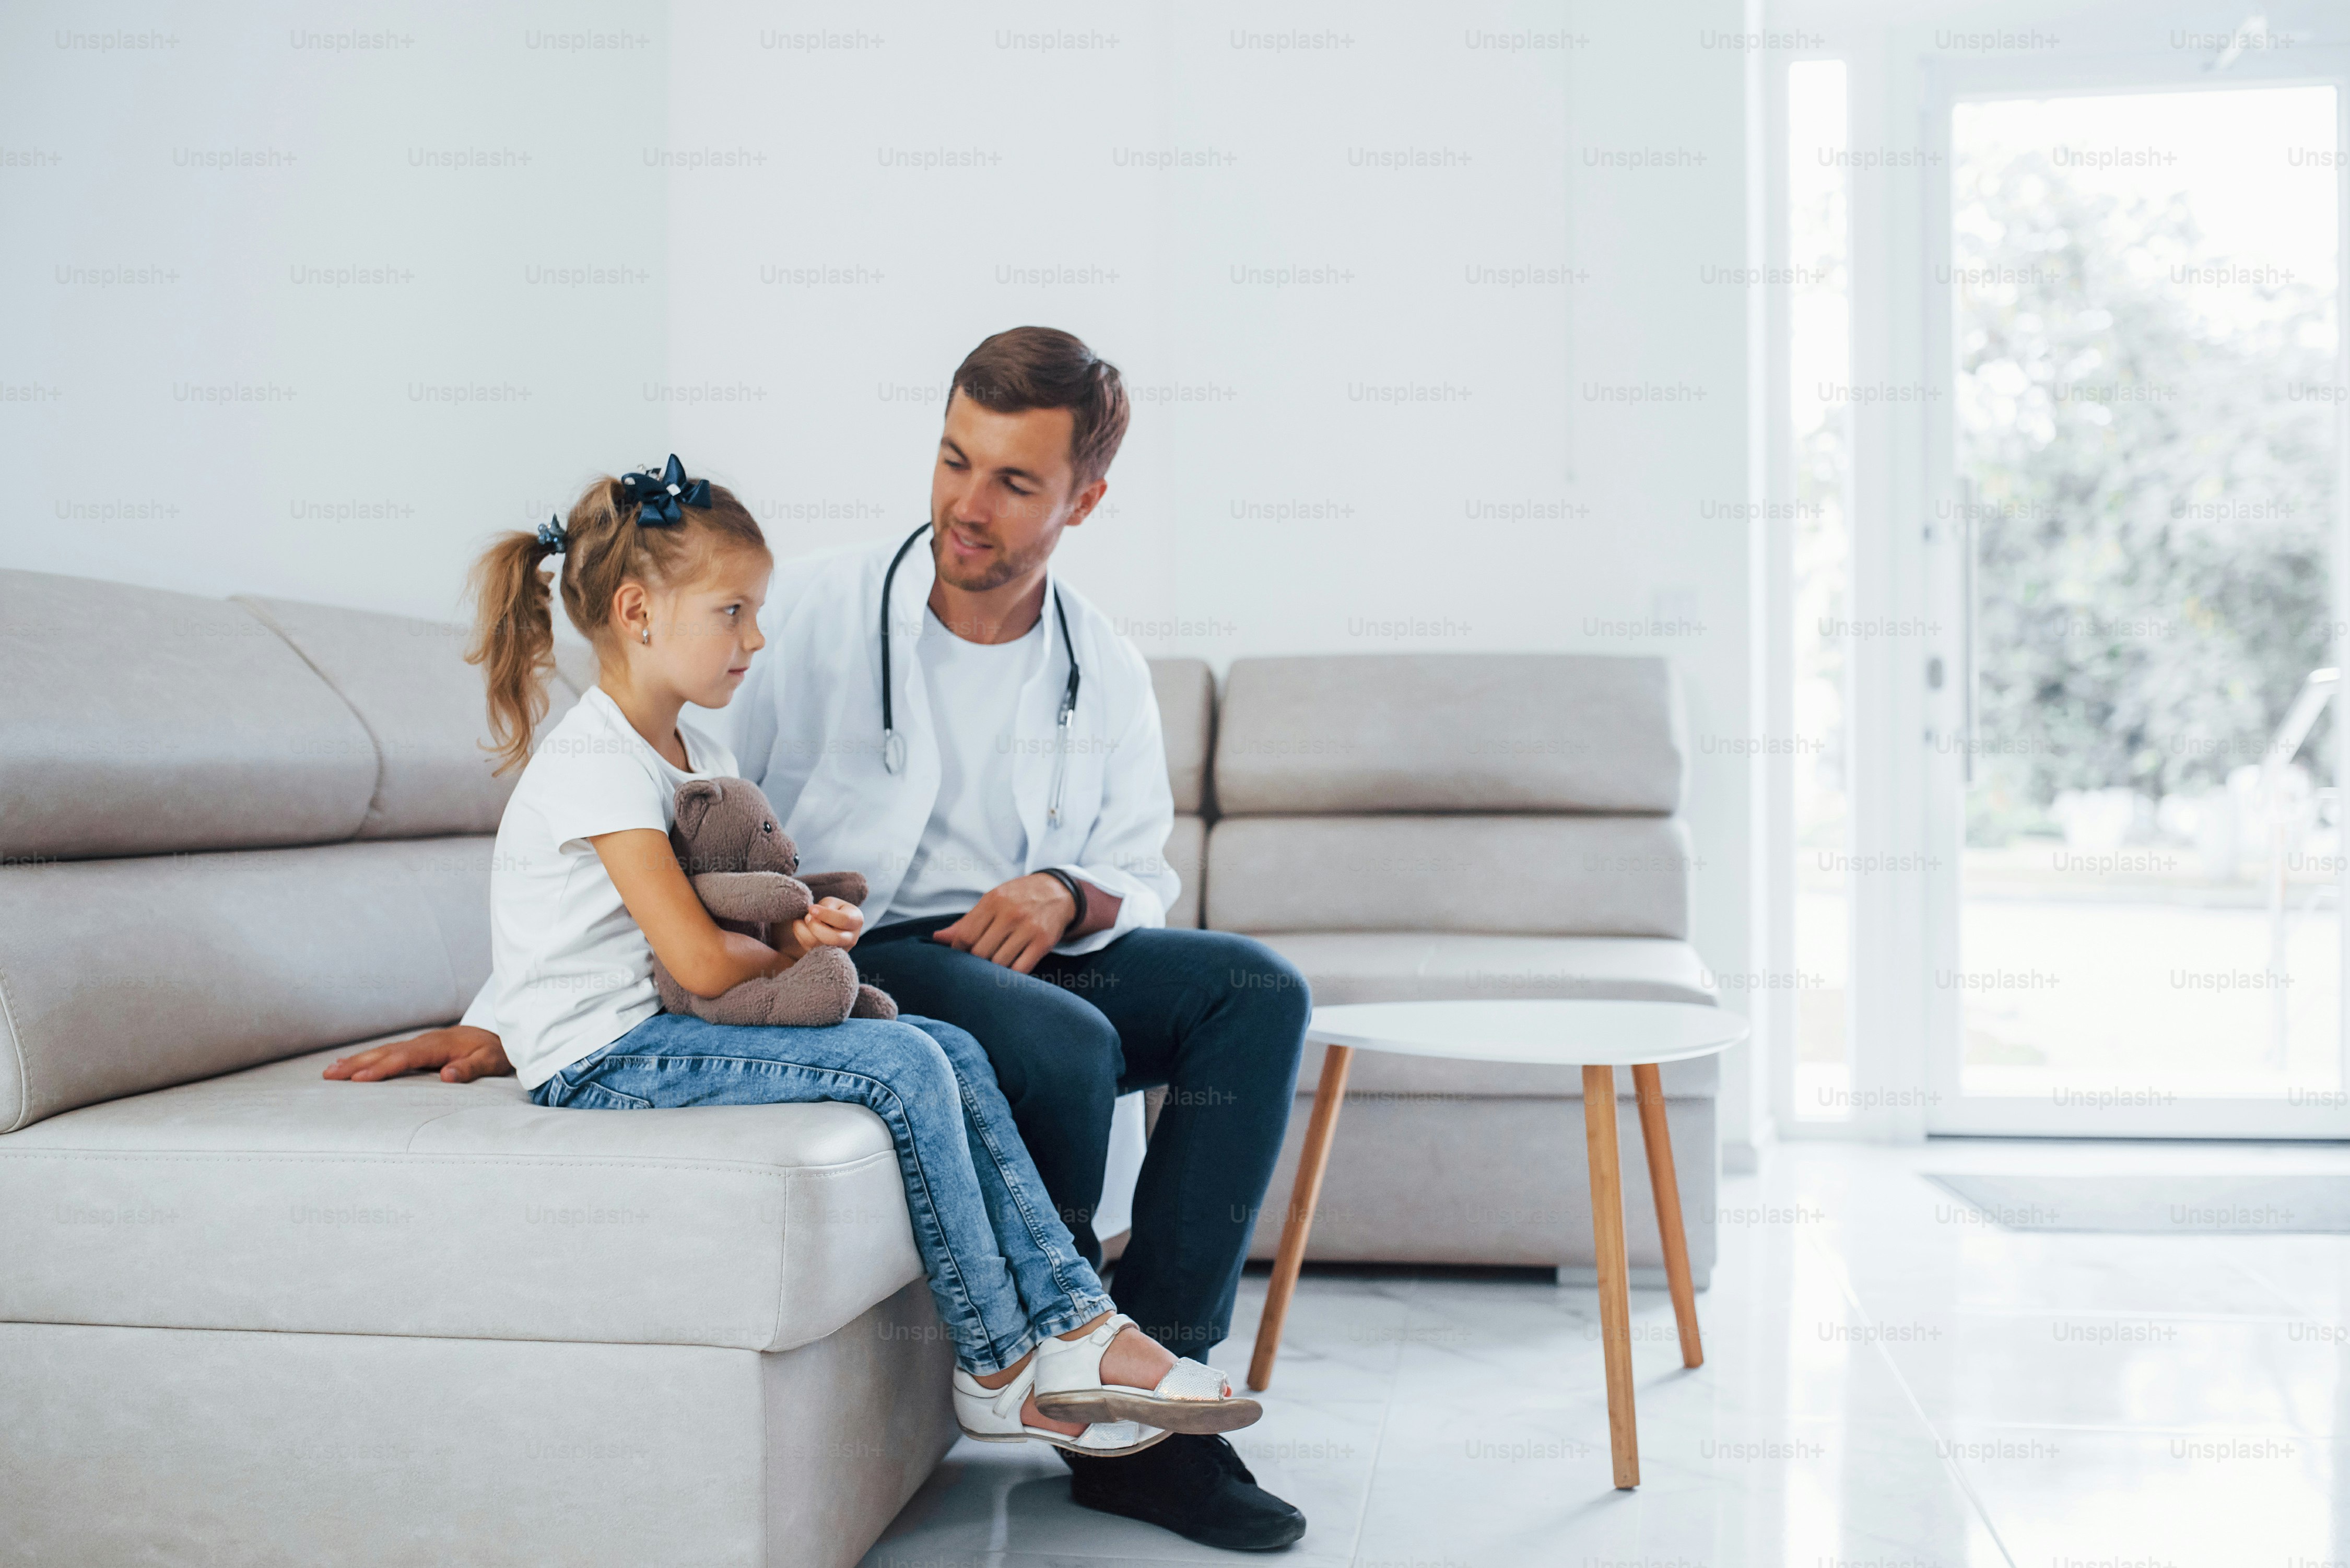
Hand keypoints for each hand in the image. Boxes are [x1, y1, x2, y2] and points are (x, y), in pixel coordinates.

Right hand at [324, 1025, 513, 1082]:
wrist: (500, 1039)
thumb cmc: (496, 1053)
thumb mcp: (491, 1062)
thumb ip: (471, 1068)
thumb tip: (447, 1075)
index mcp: (439, 1046)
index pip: (406, 1058)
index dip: (382, 1068)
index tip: (360, 1078)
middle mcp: (425, 1042)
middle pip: (386, 1052)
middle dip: (357, 1063)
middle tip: (330, 1075)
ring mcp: (419, 1044)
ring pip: (383, 1052)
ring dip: (356, 1061)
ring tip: (330, 1072)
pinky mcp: (418, 1048)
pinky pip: (389, 1053)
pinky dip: (368, 1058)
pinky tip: (351, 1064)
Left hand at [777, 896, 863, 965]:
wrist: (830, 923)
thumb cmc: (832, 909)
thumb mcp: (831, 903)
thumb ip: (825, 908)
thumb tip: (812, 919)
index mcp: (856, 920)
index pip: (844, 920)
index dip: (826, 915)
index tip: (811, 908)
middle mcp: (851, 938)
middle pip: (835, 939)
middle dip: (816, 927)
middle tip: (807, 917)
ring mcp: (840, 951)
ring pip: (819, 946)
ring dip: (805, 931)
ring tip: (804, 921)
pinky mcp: (826, 958)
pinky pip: (809, 950)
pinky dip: (801, 937)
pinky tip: (801, 928)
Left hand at [931, 873, 1077, 972]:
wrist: (1059, 893)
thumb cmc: (1019, 898)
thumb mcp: (992, 901)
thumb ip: (966, 922)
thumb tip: (938, 938)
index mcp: (993, 901)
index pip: (966, 936)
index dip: (959, 951)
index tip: (963, 955)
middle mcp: (1010, 914)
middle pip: (981, 952)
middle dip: (976, 962)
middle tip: (978, 964)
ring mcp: (1029, 928)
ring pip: (999, 963)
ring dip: (993, 970)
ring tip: (993, 968)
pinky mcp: (1044, 942)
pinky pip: (1020, 968)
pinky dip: (1011, 975)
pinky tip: (1009, 970)